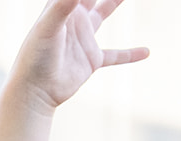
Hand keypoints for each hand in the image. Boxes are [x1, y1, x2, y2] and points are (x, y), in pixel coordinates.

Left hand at [12, 0, 148, 114]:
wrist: (34, 91)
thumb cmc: (35, 57)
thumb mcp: (48, 27)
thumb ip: (63, 4)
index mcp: (62, 7)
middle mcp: (74, 20)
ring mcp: (83, 39)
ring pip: (104, 14)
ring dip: (115, 1)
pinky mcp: (91, 60)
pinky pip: (116, 56)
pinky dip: (130, 54)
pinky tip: (146, 52)